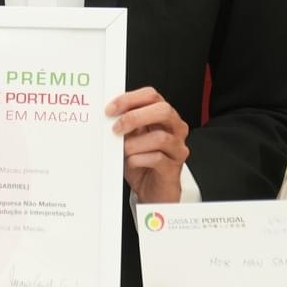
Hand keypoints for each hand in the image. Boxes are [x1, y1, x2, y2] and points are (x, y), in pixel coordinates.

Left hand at [107, 87, 188, 203]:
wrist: (153, 190)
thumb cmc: (141, 162)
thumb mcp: (130, 138)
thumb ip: (125, 124)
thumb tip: (109, 116)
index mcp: (163, 116)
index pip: (151, 96)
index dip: (129, 99)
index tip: (110, 110)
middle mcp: (175, 129)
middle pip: (163, 110)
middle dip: (135, 117)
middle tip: (116, 128)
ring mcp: (177, 148)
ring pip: (161, 138)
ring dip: (135, 144)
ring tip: (123, 151)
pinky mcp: (174, 168)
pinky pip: (158, 159)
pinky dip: (139, 159)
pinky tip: (131, 162)